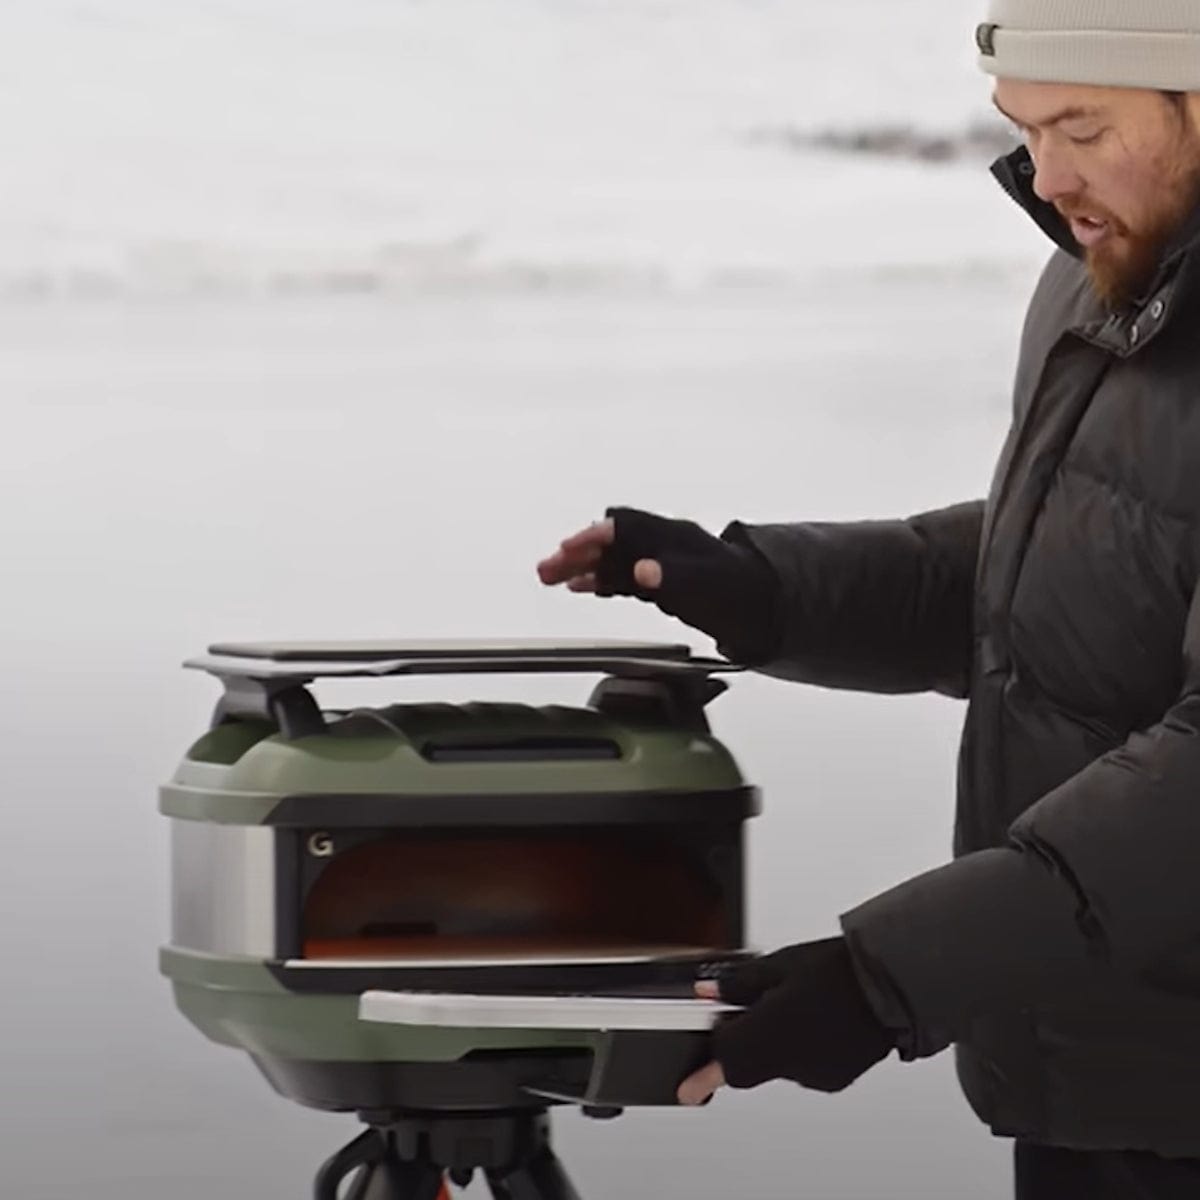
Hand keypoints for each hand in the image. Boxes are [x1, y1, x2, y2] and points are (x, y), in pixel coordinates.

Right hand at [536, 506, 780, 661]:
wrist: (768, 607)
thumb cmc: (742, 592)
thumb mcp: (708, 586)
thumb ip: (673, 577)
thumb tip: (642, 570)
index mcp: (673, 539)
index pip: (624, 528)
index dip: (594, 537)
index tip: (567, 551)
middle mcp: (663, 546)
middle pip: (611, 542)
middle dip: (577, 552)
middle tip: (546, 569)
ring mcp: (661, 562)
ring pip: (612, 559)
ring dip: (581, 567)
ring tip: (550, 577)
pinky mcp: (662, 582)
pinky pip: (622, 575)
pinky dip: (599, 579)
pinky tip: (582, 586)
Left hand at [676, 937, 894, 1105]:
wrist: (891, 986)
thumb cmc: (838, 970)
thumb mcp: (778, 965)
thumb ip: (737, 984)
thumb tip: (707, 992)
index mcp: (771, 1033)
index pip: (725, 1059)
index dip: (703, 1071)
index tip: (686, 1089)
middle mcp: (791, 1062)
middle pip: (746, 1066)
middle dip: (738, 1045)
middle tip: (739, 1018)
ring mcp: (814, 1074)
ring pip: (774, 1066)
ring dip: (770, 1043)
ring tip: (791, 1005)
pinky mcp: (832, 1079)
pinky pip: (800, 1068)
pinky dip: (796, 1049)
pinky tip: (811, 1021)